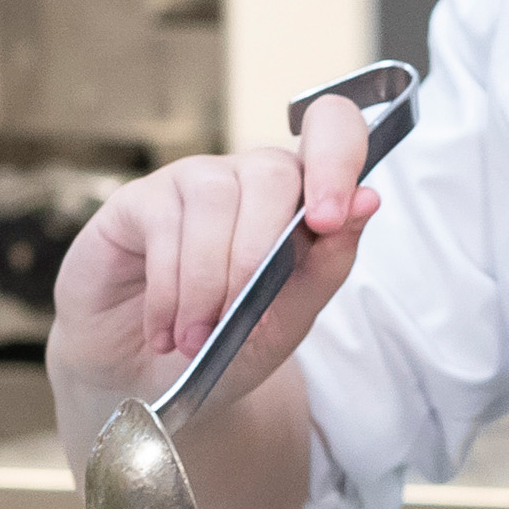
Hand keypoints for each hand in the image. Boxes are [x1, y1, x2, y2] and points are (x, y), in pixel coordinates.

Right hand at [44, 90, 381, 429]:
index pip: (332, 127)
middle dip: (257, 255)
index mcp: (301, 195)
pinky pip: (162, 224)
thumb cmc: (229, 344)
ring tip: (193, 341)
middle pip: (271, 171)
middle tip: (234, 321)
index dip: (337, 159)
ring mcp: (192, 181)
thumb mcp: (289, 319)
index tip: (328, 221)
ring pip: (214, 200)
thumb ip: (329, 263)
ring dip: (206, 283)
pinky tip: (163, 330)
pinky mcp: (139, 199)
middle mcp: (248, 177)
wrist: (152, 380)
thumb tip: (369, 199)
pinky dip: (168, 291)